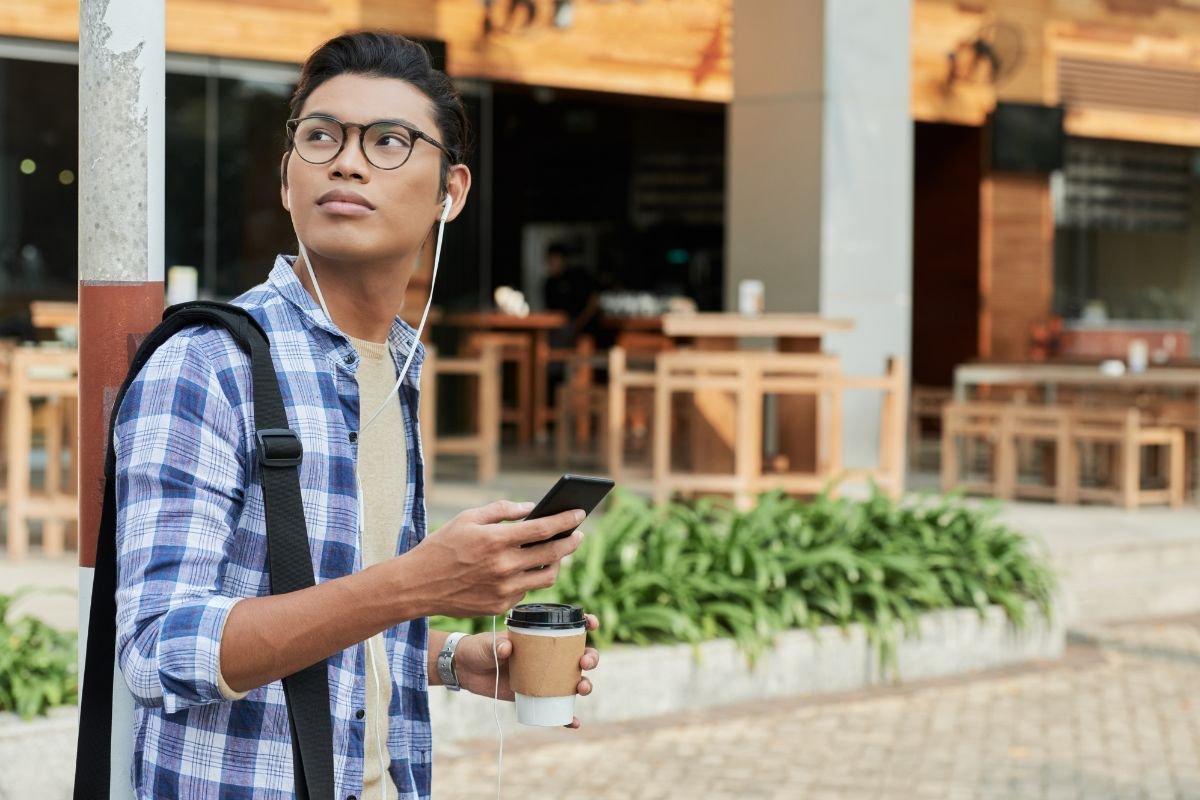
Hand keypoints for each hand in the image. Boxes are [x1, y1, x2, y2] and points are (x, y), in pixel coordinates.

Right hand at [402, 500, 585, 617]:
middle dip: (571, 541)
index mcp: (496, 540)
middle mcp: (503, 566)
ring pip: (547, 577)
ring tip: (557, 552)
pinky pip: (526, 590)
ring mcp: (503, 590)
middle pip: (553, 553)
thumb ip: (502, 510)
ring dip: (557, 563)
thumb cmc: (442, 546)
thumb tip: (531, 508)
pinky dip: (530, 578)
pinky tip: (526, 568)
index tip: (580, 514)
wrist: (417, 585)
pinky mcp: (499, 606)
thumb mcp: (468, 518)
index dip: (566, 520)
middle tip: (578, 534)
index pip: (543, 529)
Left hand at [454, 614, 600, 728]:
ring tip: (581, 689)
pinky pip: (557, 708)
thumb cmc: (480, 648)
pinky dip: (567, 716)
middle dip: (591, 658)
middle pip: (580, 656)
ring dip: (584, 685)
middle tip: (584, 662)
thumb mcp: (488, 643)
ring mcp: (545, 677)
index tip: (590, 623)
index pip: (569, 627)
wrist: (466, 670)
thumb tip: (507, 649)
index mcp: (541, 636)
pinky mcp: (537, 696)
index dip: (586, 623)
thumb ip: (497, 645)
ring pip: (574, 681)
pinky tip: (573, 722)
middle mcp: (549, 656)